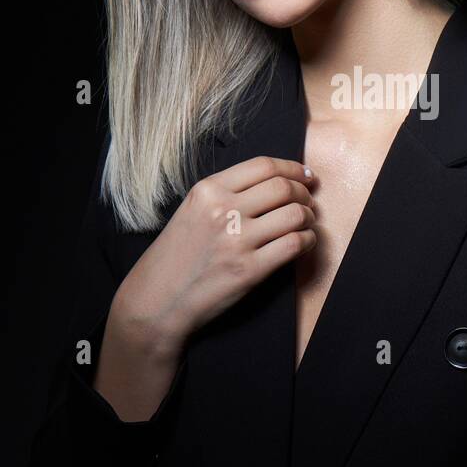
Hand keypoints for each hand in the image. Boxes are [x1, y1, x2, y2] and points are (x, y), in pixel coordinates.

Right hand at [112, 155, 316, 356]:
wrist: (156, 301)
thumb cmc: (176, 257)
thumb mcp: (192, 211)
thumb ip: (226, 194)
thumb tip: (274, 183)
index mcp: (208, 190)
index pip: (264, 165)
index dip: (293, 168)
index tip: (306, 175)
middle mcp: (222, 210)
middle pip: (284, 187)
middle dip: (304, 193)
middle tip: (309, 202)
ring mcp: (237, 240)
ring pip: (295, 214)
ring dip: (309, 217)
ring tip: (306, 224)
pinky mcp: (250, 269)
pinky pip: (294, 245)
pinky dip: (307, 241)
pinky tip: (303, 243)